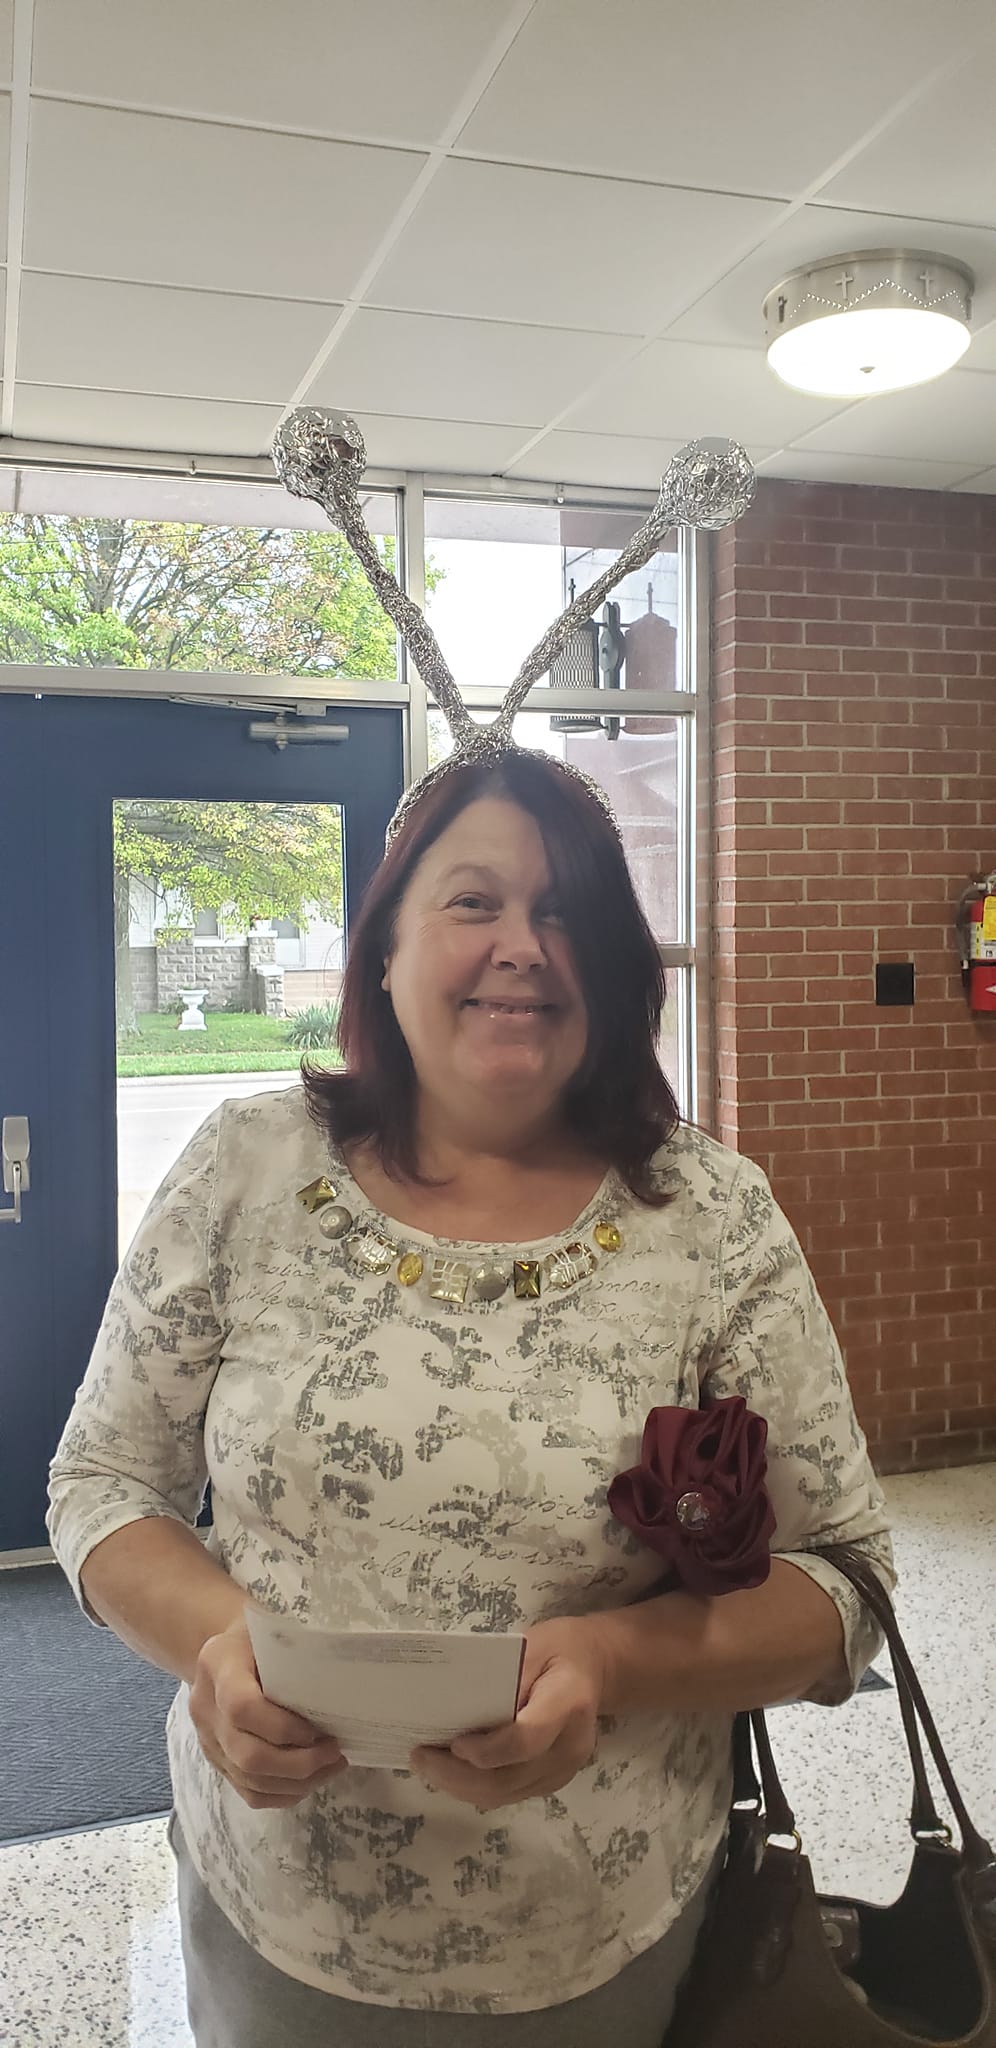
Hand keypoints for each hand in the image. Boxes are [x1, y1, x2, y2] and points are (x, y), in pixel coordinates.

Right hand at [189, 1617, 346, 1809]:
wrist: (223, 1653)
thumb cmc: (256, 1637)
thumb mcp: (271, 1629)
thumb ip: (294, 1651)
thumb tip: (346, 1676)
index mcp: (218, 1665)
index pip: (241, 1707)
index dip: (283, 1727)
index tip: (317, 1727)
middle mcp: (205, 1708)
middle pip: (248, 1755)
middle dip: (299, 1763)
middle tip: (334, 1751)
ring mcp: (209, 1740)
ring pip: (251, 1780)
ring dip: (298, 1782)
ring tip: (331, 1765)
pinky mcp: (218, 1762)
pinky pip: (250, 1794)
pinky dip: (284, 1794)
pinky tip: (310, 1779)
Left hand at [411, 1617, 607, 1812]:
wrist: (594, 1668)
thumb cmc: (559, 1649)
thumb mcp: (531, 1644)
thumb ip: (500, 1676)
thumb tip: (456, 1707)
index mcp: (568, 1703)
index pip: (527, 1739)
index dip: (487, 1749)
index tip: (453, 1742)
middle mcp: (570, 1747)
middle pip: (508, 1778)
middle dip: (457, 1775)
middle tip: (420, 1757)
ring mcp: (562, 1770)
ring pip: (504, 1794)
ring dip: (460, 1786)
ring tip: (427, 1765)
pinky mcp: (551, 1781)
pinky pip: (508, 1794)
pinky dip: (475, 1787)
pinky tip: (451, 1771)